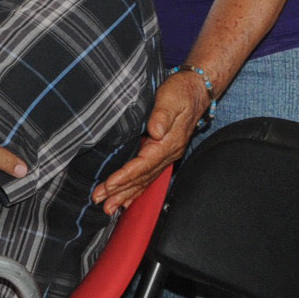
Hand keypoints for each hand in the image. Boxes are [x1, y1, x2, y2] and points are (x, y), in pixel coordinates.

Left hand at [93, 71, 208, 211]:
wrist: (196, 90)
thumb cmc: (181, 92)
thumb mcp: (171, 98)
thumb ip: (162, 115)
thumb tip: (155, 131)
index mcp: (168, 143)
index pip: (144, 164)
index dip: (126, 176)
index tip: (110, 184)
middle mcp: (168, 153)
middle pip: (142, 178)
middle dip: (121, 192)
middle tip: (102, 203)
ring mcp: (166, 156)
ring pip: (144, 180)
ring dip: (126, 195)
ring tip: (109, 207)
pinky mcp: (161, 153)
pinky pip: (148, 176)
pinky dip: (136, 189)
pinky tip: (127, 199)